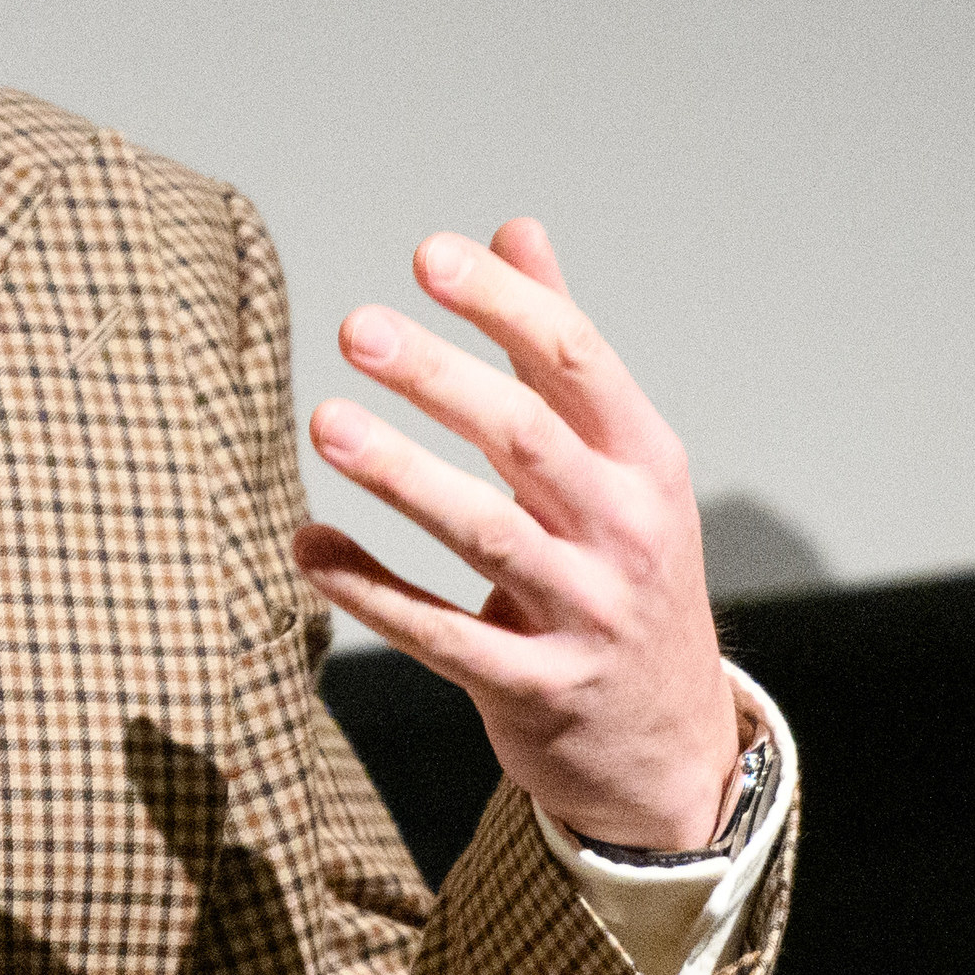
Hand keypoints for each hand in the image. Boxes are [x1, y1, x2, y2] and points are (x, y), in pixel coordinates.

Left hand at [290, 220, 739, 849]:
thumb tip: (515, 229)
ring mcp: (584, 614)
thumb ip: (557, 351)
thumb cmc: (623, 569)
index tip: (426, 254)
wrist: (667, 745)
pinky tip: (306, 550)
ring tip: (322, 422)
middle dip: (440, 378)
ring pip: (485, 535)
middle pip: (527, 438)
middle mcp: (625, 532)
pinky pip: (442, 635)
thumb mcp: (619, 462)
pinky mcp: (534, 687)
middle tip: (353, 326)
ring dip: (400, 476)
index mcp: (646, 461)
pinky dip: (372, 592)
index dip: (504, 304)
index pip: (577, 361)